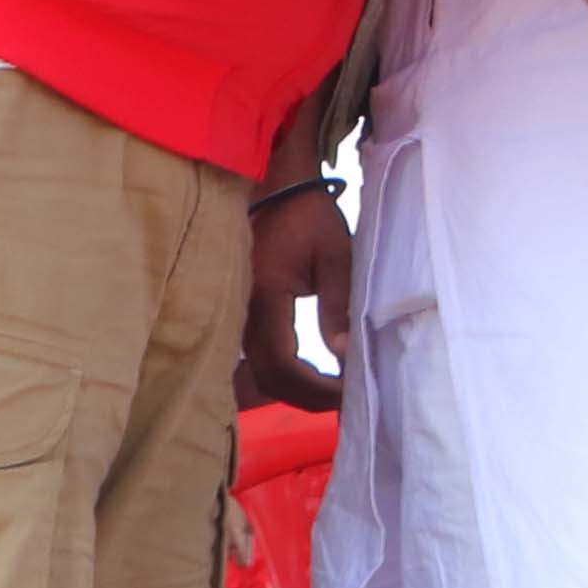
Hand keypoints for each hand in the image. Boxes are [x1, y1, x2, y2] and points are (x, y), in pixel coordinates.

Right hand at [238, 183, 352, 412]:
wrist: (277, 188)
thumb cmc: (309, 217)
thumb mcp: (335, 255)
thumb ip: (338, 304)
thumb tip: (344, 355)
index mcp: (265, 296)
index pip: (283, 365)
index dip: (315, 389)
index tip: (348, 393)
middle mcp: (244, 312)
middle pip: (268, 379)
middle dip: (308, 397)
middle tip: (346, 400)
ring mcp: (239, 315)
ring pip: (260, 373)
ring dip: (296, 389)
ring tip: (334, 390)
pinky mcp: (244, 314)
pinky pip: (259, 358)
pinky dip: (285, 375)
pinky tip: (313, 375)